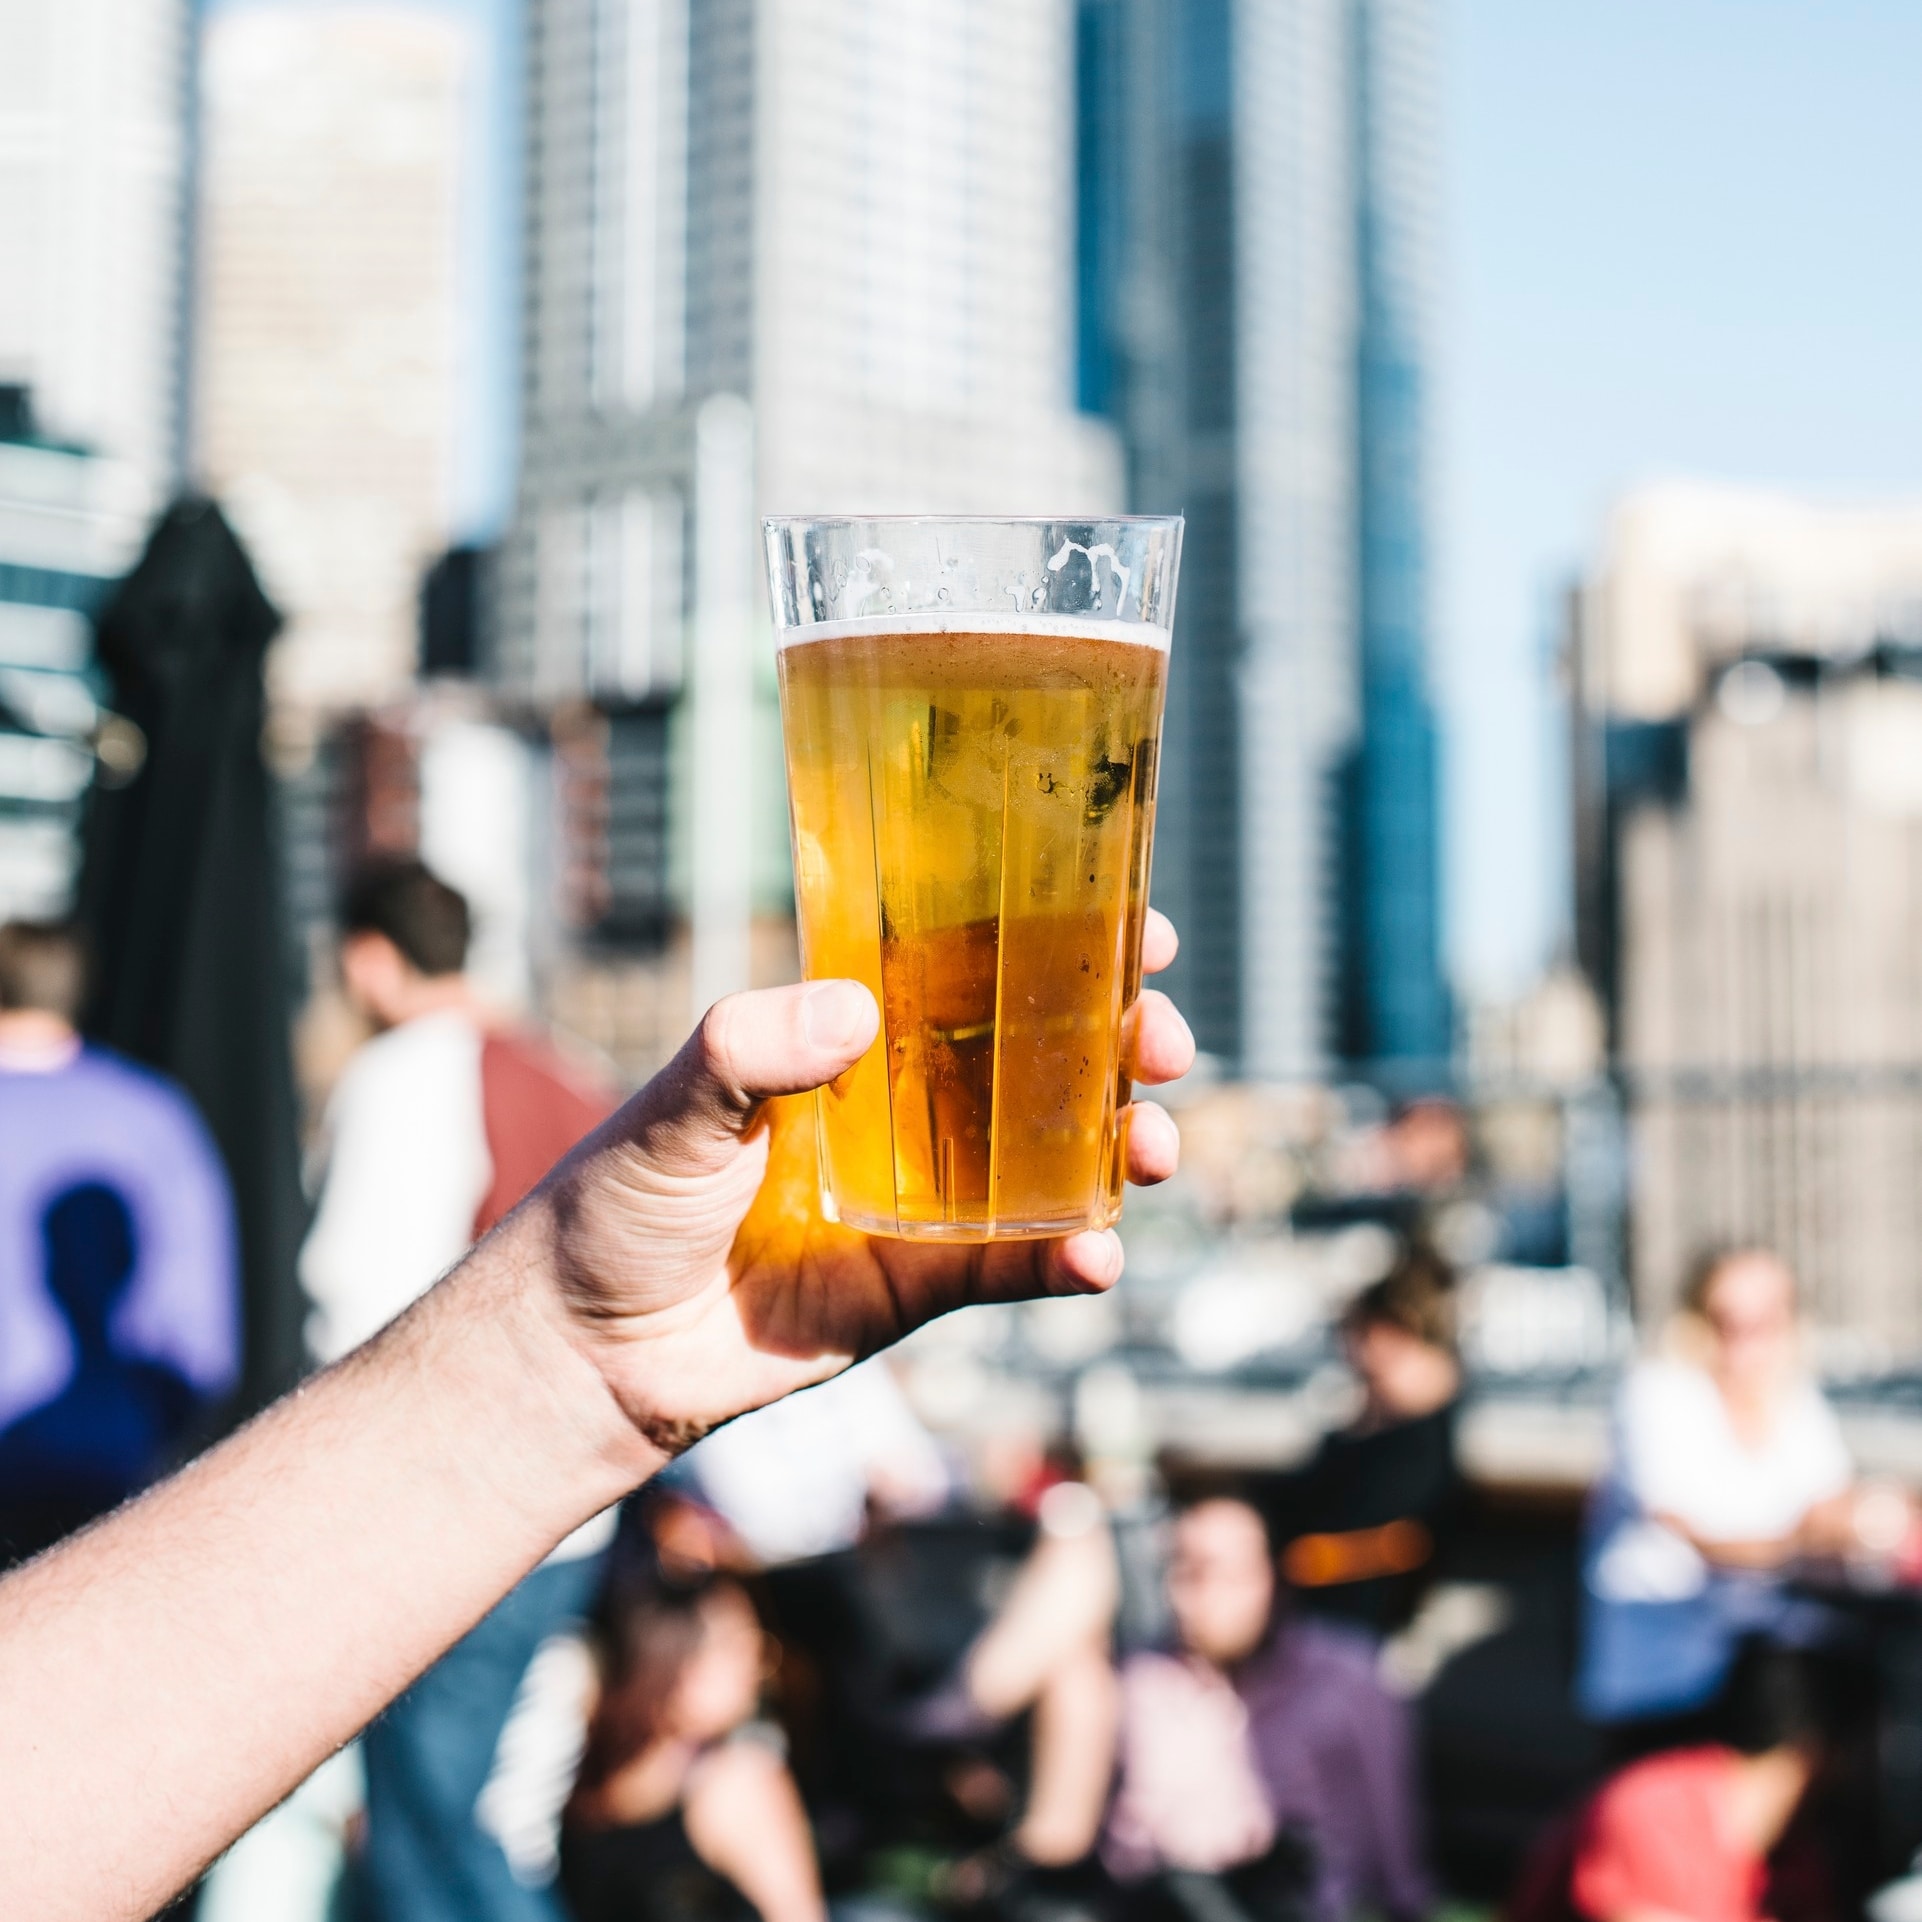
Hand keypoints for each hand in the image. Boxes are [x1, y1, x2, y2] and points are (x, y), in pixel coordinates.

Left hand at [532, 911, 1193, 1458]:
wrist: (586, 1349)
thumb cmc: (616, 1202)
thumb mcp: (673, 1107)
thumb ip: (746, 1050)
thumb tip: (855, 1010)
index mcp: (852, 1038)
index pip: (976, 970)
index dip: (1062, 945)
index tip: (1138, 927)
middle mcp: (903, 1106)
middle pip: (1043, 1060)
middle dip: (1120, 1045)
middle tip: (1162, 1041)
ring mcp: (923, 1197)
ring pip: (1053, 1161)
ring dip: (1122, 1149)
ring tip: (1156, 1147)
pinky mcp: (920, 1286)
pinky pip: (1014, 1268)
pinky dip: (1068, 1262)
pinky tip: (1102, 1255)